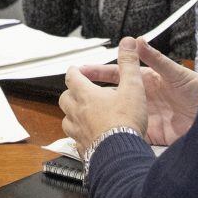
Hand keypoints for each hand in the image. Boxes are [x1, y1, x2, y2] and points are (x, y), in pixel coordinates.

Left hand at [61, 38, 147, 156]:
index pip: (72, 77)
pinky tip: (89, 137)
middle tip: (79, 92)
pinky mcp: (83, 148)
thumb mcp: (133, 87)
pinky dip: (79, 135)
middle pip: (65, 98)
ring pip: (66, 120)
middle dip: (71, 93)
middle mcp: (77, 113)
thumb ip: (129, 64)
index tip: (76, 70)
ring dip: (72, 115)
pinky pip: (75, 139)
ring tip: (82, 114)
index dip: (74, 71)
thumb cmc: (125, 122)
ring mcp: (78, 132)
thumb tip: (128, 43)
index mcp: (86, 95)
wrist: (120, 154)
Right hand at [79, 37, 197, 146]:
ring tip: (83, 117)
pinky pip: (130, 133)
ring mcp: (145, 116)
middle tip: (73, 95)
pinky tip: (104, 134)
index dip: (98, 72)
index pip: (116, 75)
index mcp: (146, 81)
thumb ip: (155, 58)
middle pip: (112, 96)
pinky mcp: (151, 133)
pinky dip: (117, 133)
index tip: (81, 70)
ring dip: (102, 115)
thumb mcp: (175, 72)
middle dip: (93, 95)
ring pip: (118, 115)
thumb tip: (138, 40)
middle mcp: (142, 98)